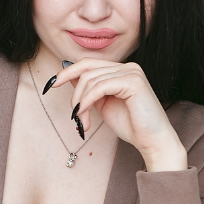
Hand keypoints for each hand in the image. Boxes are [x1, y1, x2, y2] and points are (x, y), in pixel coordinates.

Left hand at [52, 59, 187, 171]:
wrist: (152, 140)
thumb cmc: (130, 124)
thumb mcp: (102, 104)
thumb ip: (88, 89)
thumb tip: (68, 76)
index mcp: (121, 70)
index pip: (89, 63)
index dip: (68, 72)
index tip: (52, 84)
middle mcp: (128, 67)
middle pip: (87, 69)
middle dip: (73, 91)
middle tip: (71, 112)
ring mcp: (132, 72)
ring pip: (91, 79)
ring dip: (80, 103)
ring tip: (82, 121)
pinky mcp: (133, 82)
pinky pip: (99, 87)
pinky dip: (87, 101)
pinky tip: (85, 115)